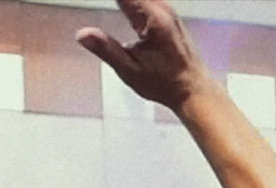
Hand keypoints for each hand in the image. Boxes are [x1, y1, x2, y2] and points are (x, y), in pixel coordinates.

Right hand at [76, 0, 213, 111]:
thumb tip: (82, 34)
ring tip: (113, 6)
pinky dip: (131, 0)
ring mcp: (166, 9)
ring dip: (124, 0)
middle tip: (95, 5)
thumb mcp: (130, 70)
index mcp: (152, 19)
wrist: (193, 90)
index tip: (88, 1)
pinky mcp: (167, 14)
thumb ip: (106, 49)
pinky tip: (122, 5)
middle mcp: (162, 9)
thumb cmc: (166, 83)